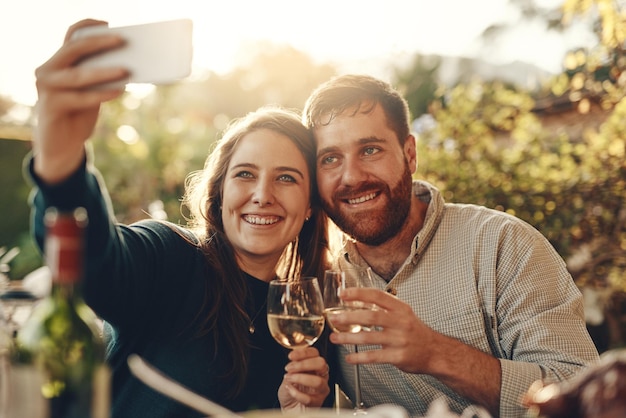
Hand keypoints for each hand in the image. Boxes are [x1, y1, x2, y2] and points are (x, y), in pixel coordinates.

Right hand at [33, 19, 128, 183]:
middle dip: (99, 43)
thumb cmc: (80, 113)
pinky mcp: (51, 106)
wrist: (62, 144)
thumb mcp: (92, 91)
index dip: (88, 26)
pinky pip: (81, 97)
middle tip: (122, 40)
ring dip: (104, 71)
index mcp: (58, 62)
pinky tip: (119, 90)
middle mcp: (48, 70)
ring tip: (126, 69)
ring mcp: (46, 88)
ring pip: (78, 75)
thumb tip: (129, 64)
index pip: (71, 36)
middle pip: (73, 48)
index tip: (109, 23)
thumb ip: (101, 77)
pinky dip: (101, 93)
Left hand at [278, 346, 329, 410]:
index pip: (314, 353)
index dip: (303, 352)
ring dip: (300, 378)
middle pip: (321, 364)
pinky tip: (290, 390)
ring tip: (289, 379)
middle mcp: (321, 375)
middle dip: (303, 364)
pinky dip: (297, 393)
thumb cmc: (290, 390)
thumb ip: (293, 366)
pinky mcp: (318, 401)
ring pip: (318, 381)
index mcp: (314, 365)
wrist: (289, 407)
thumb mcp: (288, 374)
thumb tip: (294, 361)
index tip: (291, 356)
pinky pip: (310, 398)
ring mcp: (321, 389)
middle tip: (290, 368)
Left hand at [328, 287, 501, 414]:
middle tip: (334, 317)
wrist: (436, 352)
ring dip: (349, 338)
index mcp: (400, 308)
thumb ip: (382, 307)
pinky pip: (375, 357)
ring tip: (335, 338)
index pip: (377, 296)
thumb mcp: (403, 314)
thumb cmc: (416, 332)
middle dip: (350, 317)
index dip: (358, 294)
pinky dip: (359, 357)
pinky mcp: (398, 356)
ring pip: (370, 338)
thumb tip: (357, 300)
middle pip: (371, 316)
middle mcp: (400, 322)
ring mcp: (400, 340)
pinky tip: (349, 358)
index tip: (342, 294)